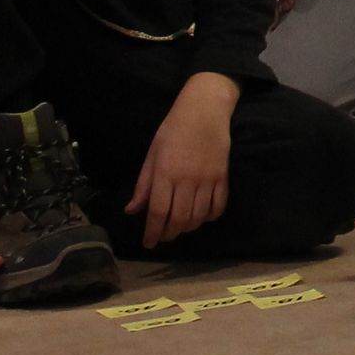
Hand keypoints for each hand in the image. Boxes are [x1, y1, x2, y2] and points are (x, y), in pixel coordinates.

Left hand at [128, 73, 236, 249]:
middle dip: (169, 233)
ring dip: (188, 227)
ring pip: (198, 216)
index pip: (158, 212)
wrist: (204, 111)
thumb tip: (131, 210)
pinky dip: (209, 217)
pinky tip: (202, 217)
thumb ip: (143, 185)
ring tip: (180, 228)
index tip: (148, 243)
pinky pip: (218, 206)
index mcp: (165, 174)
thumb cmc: (173, 130)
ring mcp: (207, 180)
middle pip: (179, 219)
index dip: (152, 232)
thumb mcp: (152, 155)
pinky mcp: (223, 177)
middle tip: (163, 236)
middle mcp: (186, 180)